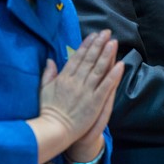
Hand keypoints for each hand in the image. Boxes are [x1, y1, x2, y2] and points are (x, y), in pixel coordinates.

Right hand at [30, 30, 123, 163]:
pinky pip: (106, 86)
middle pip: (89, 59)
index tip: (94, 35)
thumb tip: (50, 60)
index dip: (86, 45)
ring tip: (113, 42)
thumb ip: (48, 74)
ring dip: (107, 54)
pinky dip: (113, 75)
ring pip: (98, 69)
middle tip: (107, 32)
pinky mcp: (95, 102)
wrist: (52, 130)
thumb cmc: (46, 111)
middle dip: (99, 44)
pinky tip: (120, 65)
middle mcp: (76, 81)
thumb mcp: (43, 90)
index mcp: (64, 77)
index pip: (77, 57)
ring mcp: (86, 91)